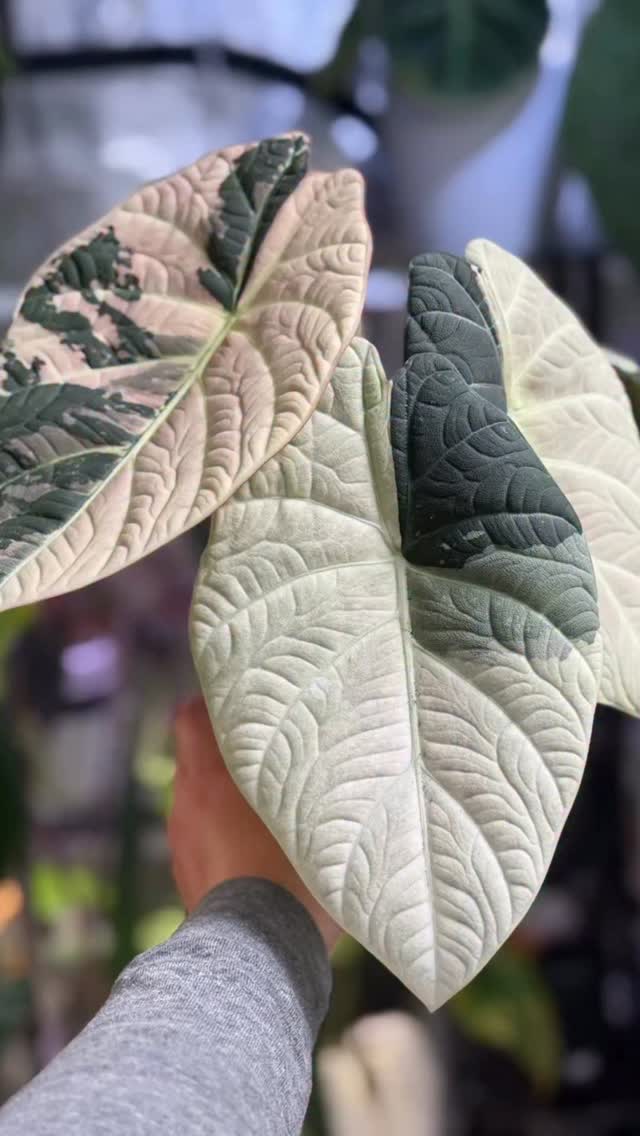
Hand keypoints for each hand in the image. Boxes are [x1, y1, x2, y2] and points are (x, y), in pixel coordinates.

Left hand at [168, 695, 340, 953]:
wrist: (256, 959)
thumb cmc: (292, 880)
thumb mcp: (315, 818)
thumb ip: (317, 780)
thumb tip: (336, 759)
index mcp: (208, 780)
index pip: (190, 716)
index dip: (213, 706)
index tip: (245, 706)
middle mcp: (186, 805)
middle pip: (198, 758)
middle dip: (229, 754)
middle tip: (273, 755)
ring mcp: (182, 844)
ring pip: (200, 801)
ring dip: (227, 799)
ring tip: (270, 810)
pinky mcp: (187, 878)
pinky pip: (203, 839)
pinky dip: (223, 837)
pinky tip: (259, 855)